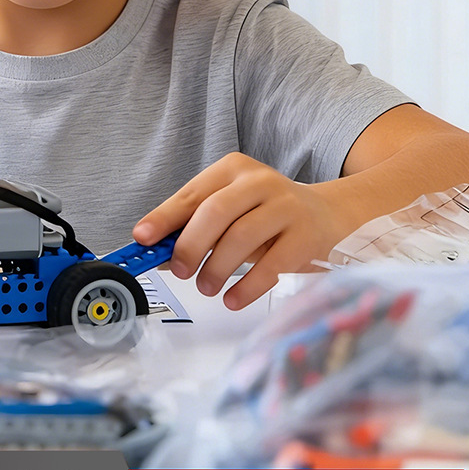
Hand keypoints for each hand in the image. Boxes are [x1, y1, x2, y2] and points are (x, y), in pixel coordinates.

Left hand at [132, 153, 353, 309]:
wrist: (326, 213)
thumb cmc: (265, 214)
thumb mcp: (230, 210)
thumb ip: (195, 226)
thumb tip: (156, 251)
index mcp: (232, 170)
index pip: (192, 194)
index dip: (164, 217)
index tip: (142, 238)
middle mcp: (259, 182)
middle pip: (216, 212)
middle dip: (191, 245)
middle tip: (180, 271)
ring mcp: (285, 206)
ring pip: (242, 237)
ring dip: (217, 268)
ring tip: (206, 287)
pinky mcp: (305, 235)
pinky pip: (271, 265)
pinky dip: (247, 287)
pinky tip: (232, 299)